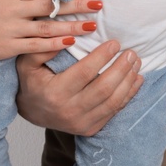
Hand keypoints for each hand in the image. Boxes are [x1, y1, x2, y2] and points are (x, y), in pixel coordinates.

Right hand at [0, 0, 103, 63]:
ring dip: (71, 27)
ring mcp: (9, 29)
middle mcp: (12, 9)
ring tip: (92, 27)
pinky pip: (34, 46)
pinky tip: (70, 44)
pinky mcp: (6, 47)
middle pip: (50, 6)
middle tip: (99, 5)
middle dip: (76, 6)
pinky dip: (53, 44)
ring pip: (46, 27)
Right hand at [15, 39, 143, 136]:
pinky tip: (136, 79)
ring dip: (128, 81)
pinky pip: (114, 111)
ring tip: (136, 62)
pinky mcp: (91, 129)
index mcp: (55, 93)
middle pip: (103, 89)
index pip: (85, 73)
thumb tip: (70, 36)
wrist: (32, 112)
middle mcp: (69, 111)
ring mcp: (81, 123)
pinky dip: (129, 94)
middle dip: (121, 69)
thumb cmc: (32, 81)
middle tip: (131, 52)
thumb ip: (44, 48)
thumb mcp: (28, 62)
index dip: (102, 57)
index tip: (115, 43)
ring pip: (113, 102)